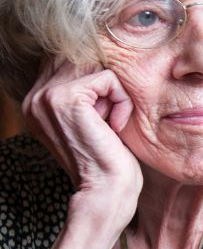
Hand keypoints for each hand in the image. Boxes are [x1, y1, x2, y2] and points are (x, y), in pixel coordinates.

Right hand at [22, 59, 142, 225]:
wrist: (106, 189)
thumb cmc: (107, 158)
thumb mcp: (92, 118)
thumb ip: (87, 91)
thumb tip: (100, 59)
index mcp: (37, 101)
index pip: (69, 63)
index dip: (98, 84)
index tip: (102, 118)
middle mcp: (35, 96)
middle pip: (83, 60)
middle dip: (107, 88)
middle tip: (107, 122)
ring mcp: (47, 96)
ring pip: (97, 68)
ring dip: (115, 95)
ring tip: (110, 123)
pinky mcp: (67, 97)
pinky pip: (109, 78)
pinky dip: (121, 101)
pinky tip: (114, 126)